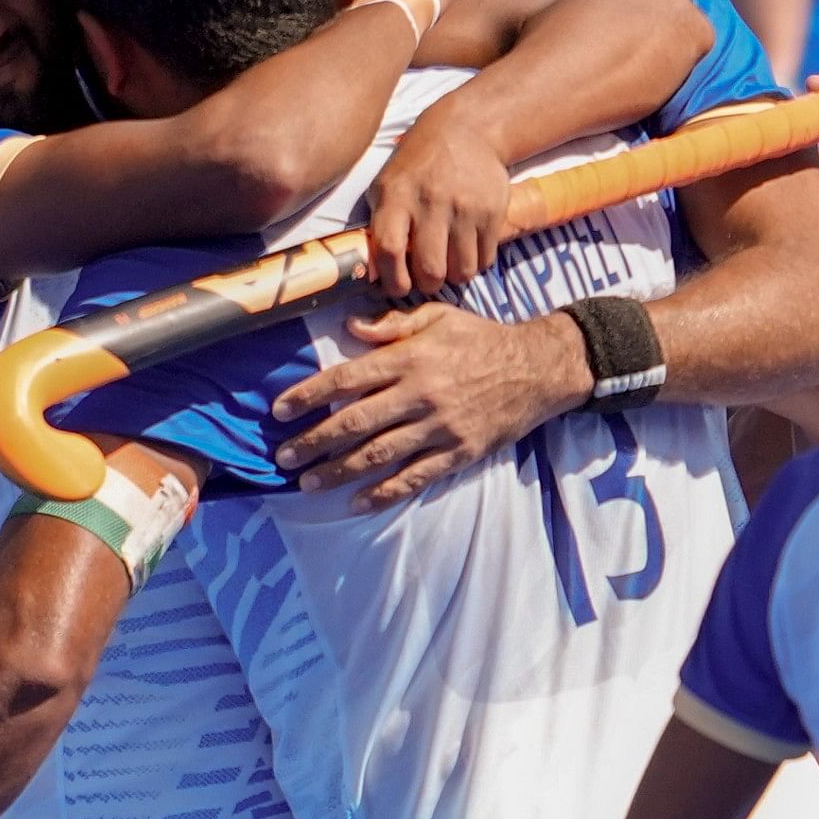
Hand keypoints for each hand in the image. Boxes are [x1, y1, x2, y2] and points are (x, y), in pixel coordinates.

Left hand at [267, 301, 584, 508]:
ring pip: (378, 454)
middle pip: (354, 422)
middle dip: (312, 441)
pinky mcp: (458, 452)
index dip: (308, 394)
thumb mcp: (439, 316)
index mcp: (410, 358)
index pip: (347, 378)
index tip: (279, 409)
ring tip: (308, 483)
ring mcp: (439, 427)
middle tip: (283, 456)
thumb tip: (349, 327)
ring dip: (338, 471)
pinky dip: (383, 492)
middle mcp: (420, 393)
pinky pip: (415, 477)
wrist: (539, 368)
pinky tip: (357, 502)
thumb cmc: (483, 338)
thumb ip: (392, 323)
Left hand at [361, 114, 518, 295]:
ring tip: (448, 265)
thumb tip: (376, 271)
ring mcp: (465, 208)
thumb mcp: (388, 182)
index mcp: (397, 195)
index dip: (392, 280)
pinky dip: (475, 264)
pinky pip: (485, 259)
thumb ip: (381, 222)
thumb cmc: (418, 163)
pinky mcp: (492, 211)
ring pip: (461, 271)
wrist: (467, 130)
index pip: (389, 249)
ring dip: (453, 277)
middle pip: (430, 269)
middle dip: (427, 284)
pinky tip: (467, 251)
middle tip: (426, 278)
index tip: (397, 287)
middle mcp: (431, 202)